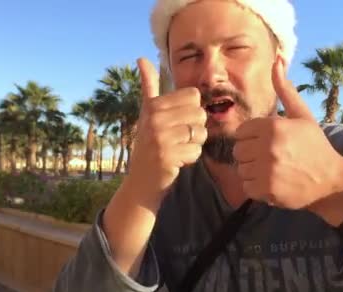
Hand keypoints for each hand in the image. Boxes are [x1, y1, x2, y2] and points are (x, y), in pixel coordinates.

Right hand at [126, 58, 207, 209]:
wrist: (142, 181)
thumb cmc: (149, 144)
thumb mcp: (147, 113)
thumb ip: (148, 86)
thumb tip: (141, 58)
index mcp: (154, 105)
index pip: (193, 96)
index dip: (191, 111)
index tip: (177, 122)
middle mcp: (155, 119)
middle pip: (200, 114)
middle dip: (195, 129)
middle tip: (178, 139)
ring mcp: (160, 138)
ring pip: (201, 133)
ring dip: (194, 144)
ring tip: (177, 149)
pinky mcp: (167, 157)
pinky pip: (197, 151)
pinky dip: (191, 158)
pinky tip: (177, 161)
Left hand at [232, 56, 342, 210]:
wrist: (331, 179)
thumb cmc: (314, 145)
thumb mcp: (301, 115)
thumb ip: (285, 89)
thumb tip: (277, 59)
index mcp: (273, 126)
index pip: (242, 132)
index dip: (253, 138)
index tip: (268, 143)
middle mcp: (268, 147)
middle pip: (238, 151)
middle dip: (251, 154)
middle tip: (270, 157)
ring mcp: (267, 170)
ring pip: (241, 169)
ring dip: (253, 171)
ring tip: (272, 170)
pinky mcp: (267, 190)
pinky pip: (246, 186)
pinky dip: (256, 187)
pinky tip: (272, 183)